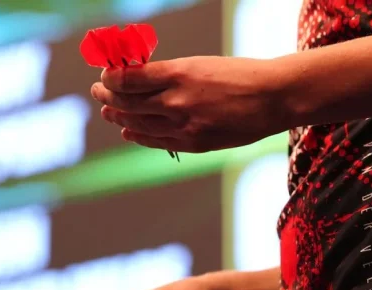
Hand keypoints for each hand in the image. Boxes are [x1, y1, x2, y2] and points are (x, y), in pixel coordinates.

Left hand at [90, 56, 288, 152]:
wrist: (274, 97)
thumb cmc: (238, 75)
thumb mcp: (200, 64)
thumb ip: (167, 74)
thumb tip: (136, 78)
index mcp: (179, 74)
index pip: (128, 79)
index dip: (110, 78)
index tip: (104, 75)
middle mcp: (177, 100)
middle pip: (128, 102)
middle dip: (107, 96)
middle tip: (98, 92)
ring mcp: (184, 125)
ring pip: (138, 122)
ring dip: (118, 116)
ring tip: (108, 112)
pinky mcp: (194, 143)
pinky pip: (156, 141)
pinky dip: (138, 135)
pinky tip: (128, 131)